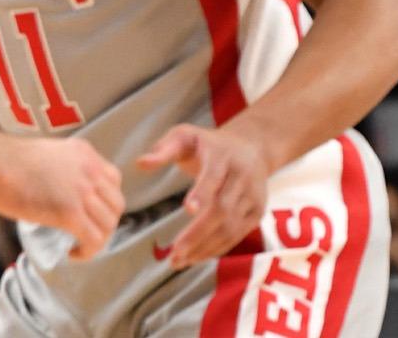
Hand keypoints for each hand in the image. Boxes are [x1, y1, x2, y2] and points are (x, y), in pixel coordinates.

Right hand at [0, 137, 123, 260]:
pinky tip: (74, 253)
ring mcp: (82, 192)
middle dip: (105, 222)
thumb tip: (59, 190)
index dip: (105, 201)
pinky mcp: (69, 212)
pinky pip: (93, 238)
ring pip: (108, 223)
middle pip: (116, 204)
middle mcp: (91, 171)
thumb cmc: (7, 161)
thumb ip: (62, 170)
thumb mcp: (49, 156)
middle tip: (86, 232)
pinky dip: (89, 251)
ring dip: (98, 239)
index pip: (114, 181)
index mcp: (86, 155)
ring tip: (80, 245)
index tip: (91, 212)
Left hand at [135, 124, 271, 268]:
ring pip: (231, 226)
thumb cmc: (210, 145)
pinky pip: (238, 234)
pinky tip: (196, 257)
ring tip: (179, 261)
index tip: (188, 209)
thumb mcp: (186, 136)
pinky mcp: (257, 211)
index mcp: (224, 156)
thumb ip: (164, 149)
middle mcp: (243, 176)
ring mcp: (254, 195)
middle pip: (223, 208)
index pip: (214, 175)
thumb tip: (140, 164)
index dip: (203, 192)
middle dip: (198, 233)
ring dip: (205, 247)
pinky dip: (217, 248)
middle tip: (174, 254)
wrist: (254, 147)